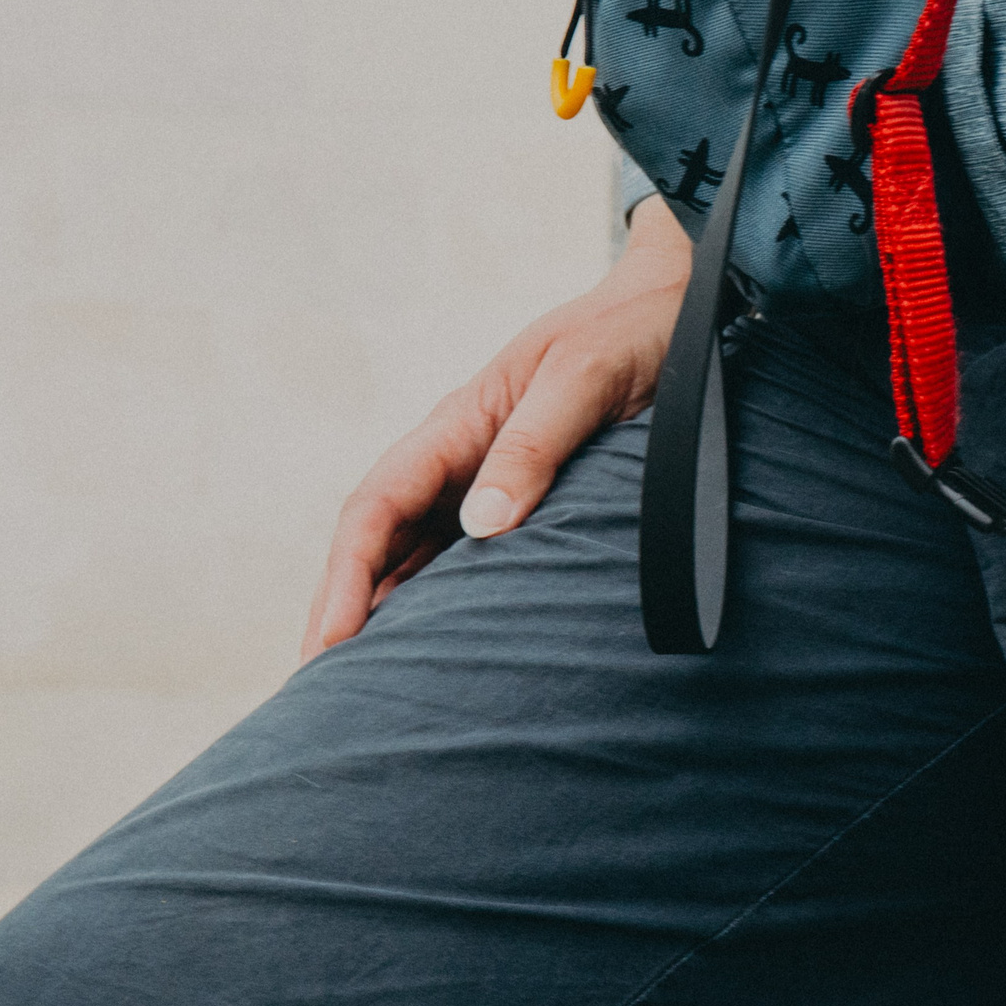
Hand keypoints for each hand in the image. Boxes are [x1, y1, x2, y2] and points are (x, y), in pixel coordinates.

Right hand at [301, 198, 693, 658]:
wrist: (682, 311)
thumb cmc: (628, 334)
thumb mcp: (582, 378)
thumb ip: (533, 445)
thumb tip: (483, 524)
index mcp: (458, 426)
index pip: (377, 508)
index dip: (346, 577)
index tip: (329, 641)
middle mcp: (463, 463)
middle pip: (384, 546)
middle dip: (347, 613)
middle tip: (323, 694)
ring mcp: (494, 487)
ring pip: (423, 562)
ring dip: (394, 620)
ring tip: (372, 693)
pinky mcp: (536, 508)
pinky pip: (479, 566)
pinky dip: (453, 609)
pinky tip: (448, 655)